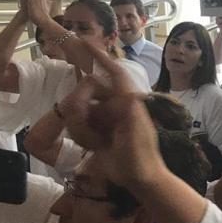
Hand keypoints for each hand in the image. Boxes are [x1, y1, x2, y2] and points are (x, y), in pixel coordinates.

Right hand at [55, 40, 162, 188]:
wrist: (141, 180)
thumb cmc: (142, 159)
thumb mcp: (137, 136)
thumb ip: (132, 114)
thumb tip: (129, 94)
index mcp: (130, 102)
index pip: (115, 74)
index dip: (101, 57)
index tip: (85, 41)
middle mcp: (118, 105)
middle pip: (88, 92)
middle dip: (80, 108)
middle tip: (90, 131)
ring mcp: (107, 118)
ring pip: (80, 109)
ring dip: (82, 127)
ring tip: (95, 144)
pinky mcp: (98, 130)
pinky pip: (79, 125)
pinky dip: (82, 135)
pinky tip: (93, 147)